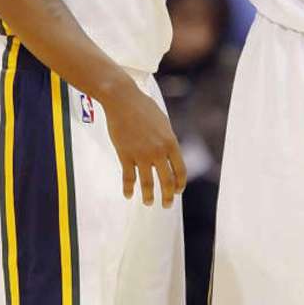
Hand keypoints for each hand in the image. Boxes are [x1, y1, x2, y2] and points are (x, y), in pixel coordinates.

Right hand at [102, 80, 186, 206]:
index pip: (180, 170)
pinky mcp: (125, 155)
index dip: (180, 183)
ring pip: (148, 183)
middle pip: (166, 180)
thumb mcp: (163, 123)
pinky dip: (128, 188)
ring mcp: (141, 155)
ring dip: (149, 196)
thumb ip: (168, 140)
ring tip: (148, 203)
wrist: (123, 100)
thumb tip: (170, 155)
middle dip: (167, 195)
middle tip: (166, 204)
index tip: (178, 191)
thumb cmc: (144, 108)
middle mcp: (158, 151)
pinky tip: (128, 194)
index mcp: (170, 143)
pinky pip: (128, 177)